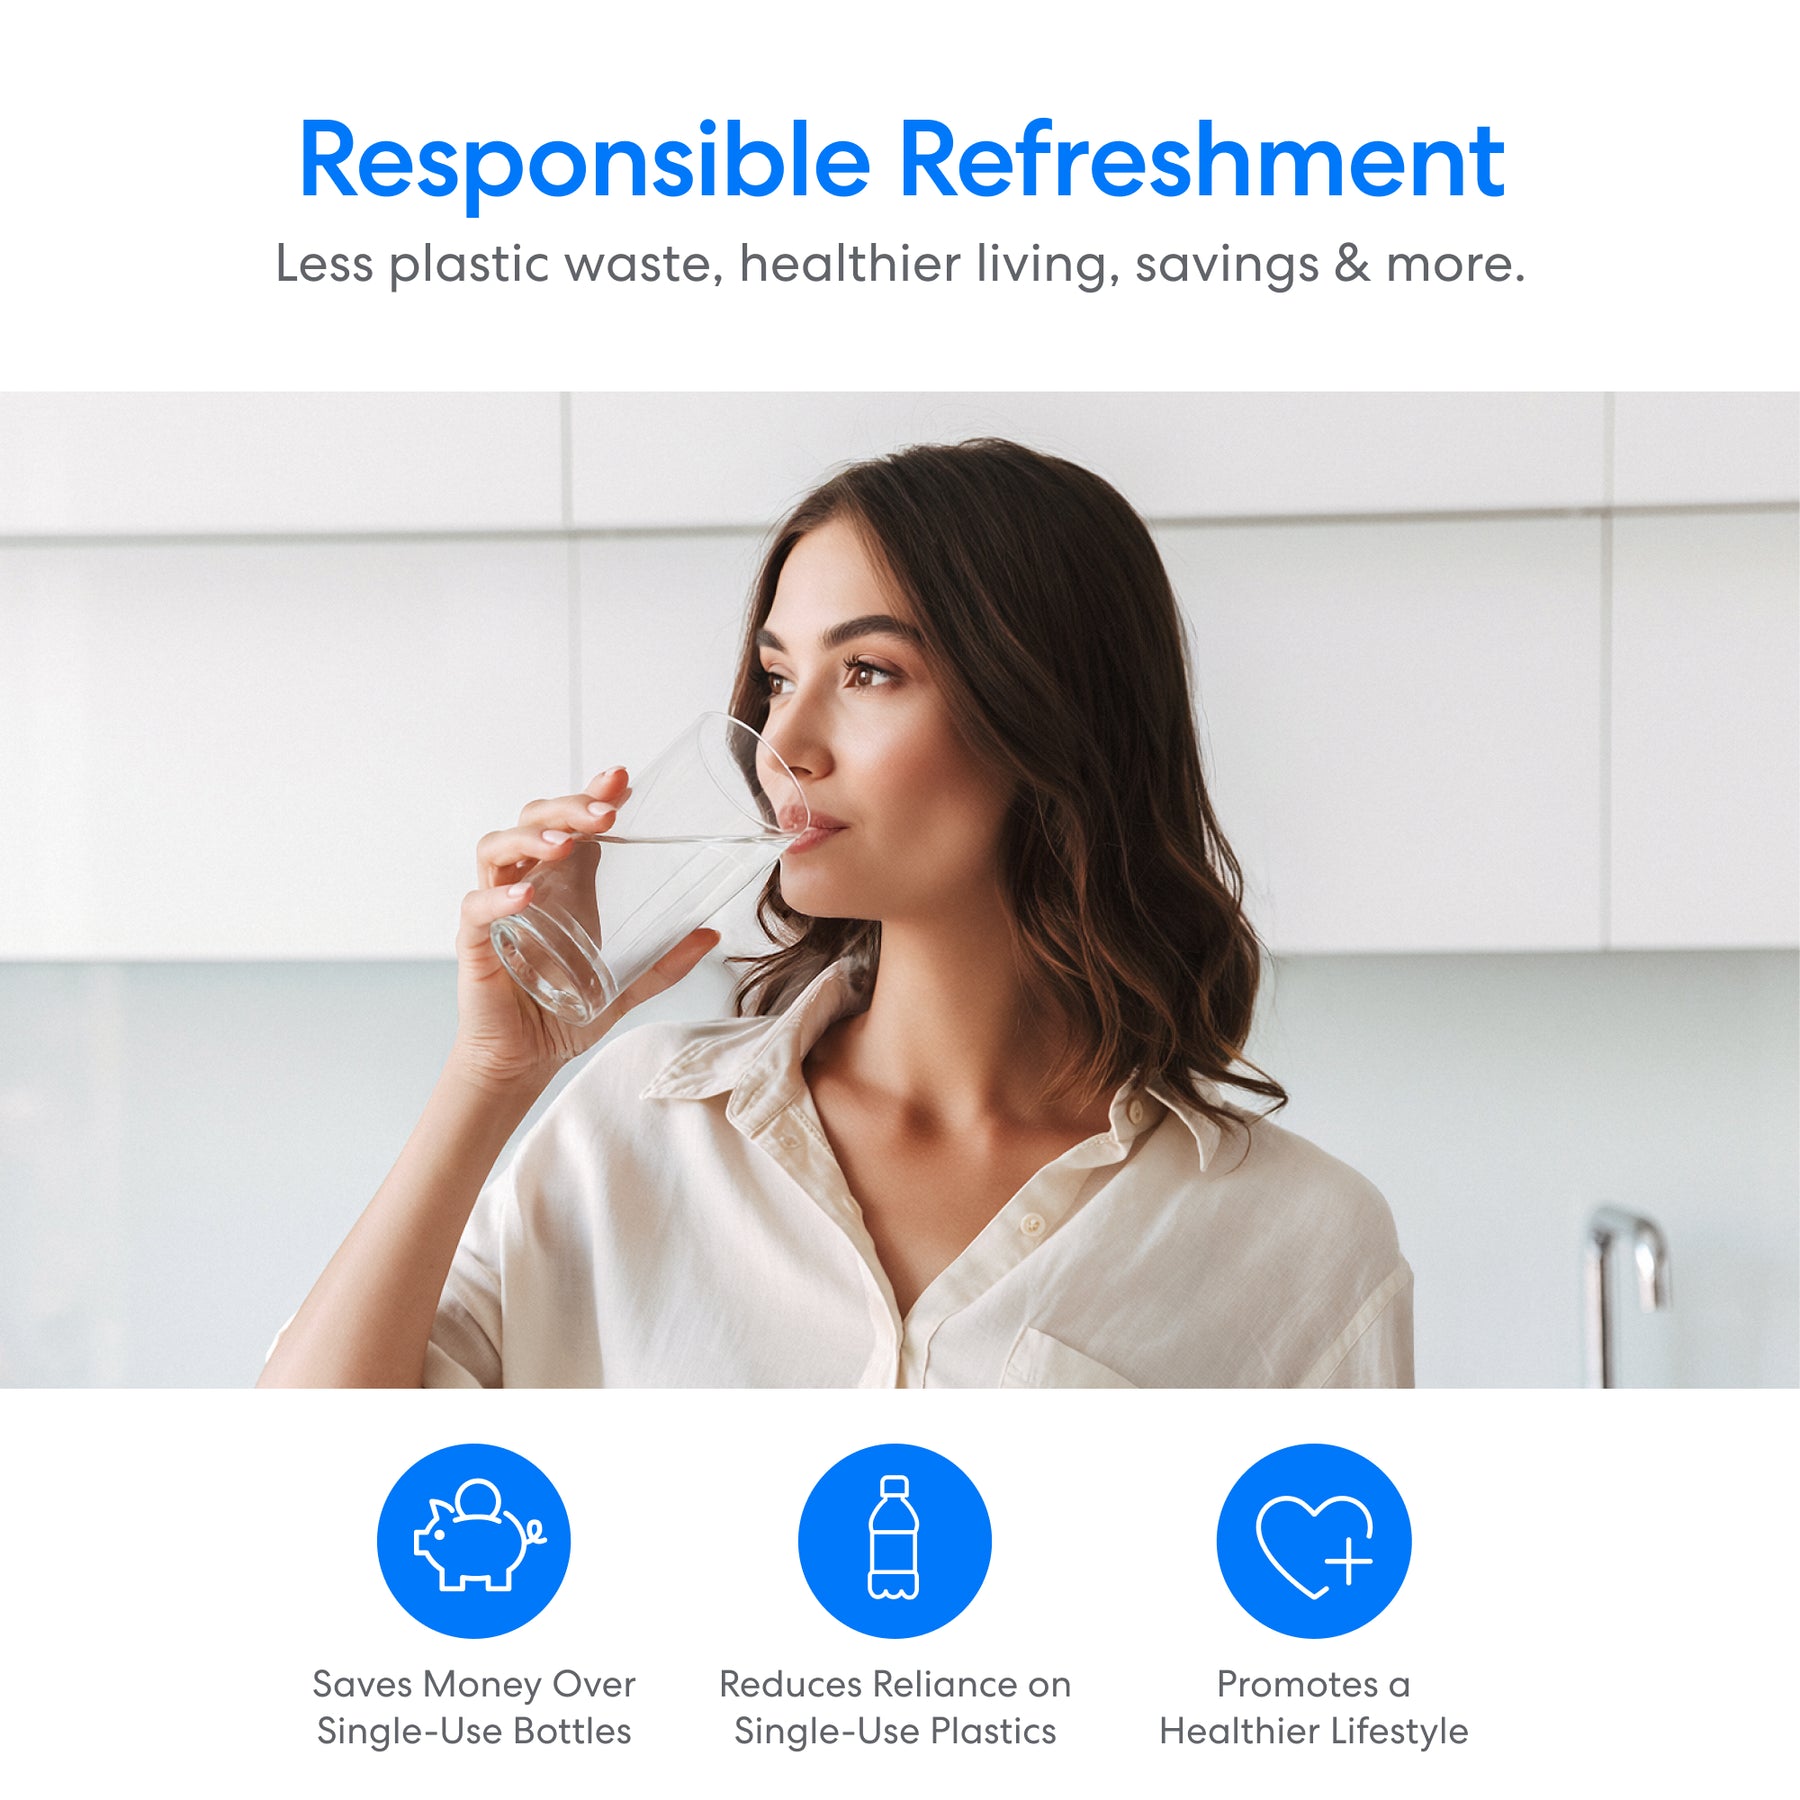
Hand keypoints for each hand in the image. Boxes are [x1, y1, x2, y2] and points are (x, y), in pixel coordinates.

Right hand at [449, 767, 718, 1092]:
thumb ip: (666, 963)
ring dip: (532, 838)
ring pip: (497, 847)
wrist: (525, 1060)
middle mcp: (526, 884)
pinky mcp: (476, 942)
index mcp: (563, 883)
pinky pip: (477, 907)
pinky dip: (498, 896)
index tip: (622, 778)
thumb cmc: (564, 1013)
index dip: (592, 793)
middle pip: (534, 820)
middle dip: (568, 808)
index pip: (571, 822)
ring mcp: (497, 909)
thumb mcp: (627, 986)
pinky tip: (526, 895)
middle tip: (605, 813)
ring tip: (567, 845)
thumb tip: (713, 935)